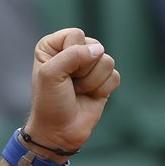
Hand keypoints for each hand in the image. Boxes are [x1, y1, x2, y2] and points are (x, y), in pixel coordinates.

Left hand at [26, 28, 119, 156]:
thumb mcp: (50, 75)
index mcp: (52, 46)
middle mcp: (72, 51)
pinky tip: (89, 96)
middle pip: (94, 46)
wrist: (59, 130)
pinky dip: (102, 89)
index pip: (75, 35)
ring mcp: (89, 65)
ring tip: (78, 91)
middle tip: (69, 85)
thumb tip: (98, 50)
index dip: (70, 55)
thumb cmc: (50, 102)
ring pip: (107, 61)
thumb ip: (71, 55)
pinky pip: (115, 76)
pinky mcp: (104, 79)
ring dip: (92, 82)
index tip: (59, 73)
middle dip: (83, 70)